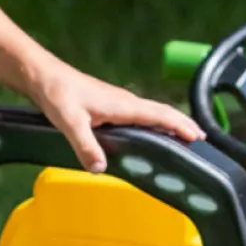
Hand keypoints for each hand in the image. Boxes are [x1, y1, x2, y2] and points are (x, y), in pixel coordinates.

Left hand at [31, 63, 202, 174]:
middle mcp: (125, 102)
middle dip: (183, 124)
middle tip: (201, 139)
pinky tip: (151, 131)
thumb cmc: (57, 94)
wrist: (44, 76)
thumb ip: (85, 146)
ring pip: (152, 113)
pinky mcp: (110, 105)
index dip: (180, 126)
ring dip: (170, 123)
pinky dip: (153, 122)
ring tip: (184, 136)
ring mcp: (119, 103)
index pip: (160, 115)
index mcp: (123, 105)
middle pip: (162, 113)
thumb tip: (100, 168)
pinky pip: (140, 115)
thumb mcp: (70, 123)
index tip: (198, 136)